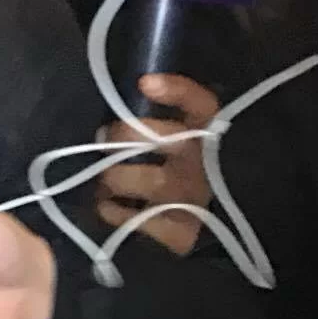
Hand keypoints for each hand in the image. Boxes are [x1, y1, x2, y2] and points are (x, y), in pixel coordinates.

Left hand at [95, 74, 216, 255]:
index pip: (201, 105)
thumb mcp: (176, 143)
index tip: (145, 83)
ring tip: (105, 180)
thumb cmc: (181, 176)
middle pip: (157, 138)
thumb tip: (119, 104)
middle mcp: (202, 166)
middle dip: (120, 135)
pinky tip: (109, 207)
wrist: (213, 235)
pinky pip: (134, 218)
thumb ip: (154, 120)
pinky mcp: (180, 234)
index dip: (176, 91)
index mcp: (205, 136)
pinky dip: (113, 211)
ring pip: (140, 178)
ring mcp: (191, 200)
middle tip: (104, 138)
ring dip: (112, 177)